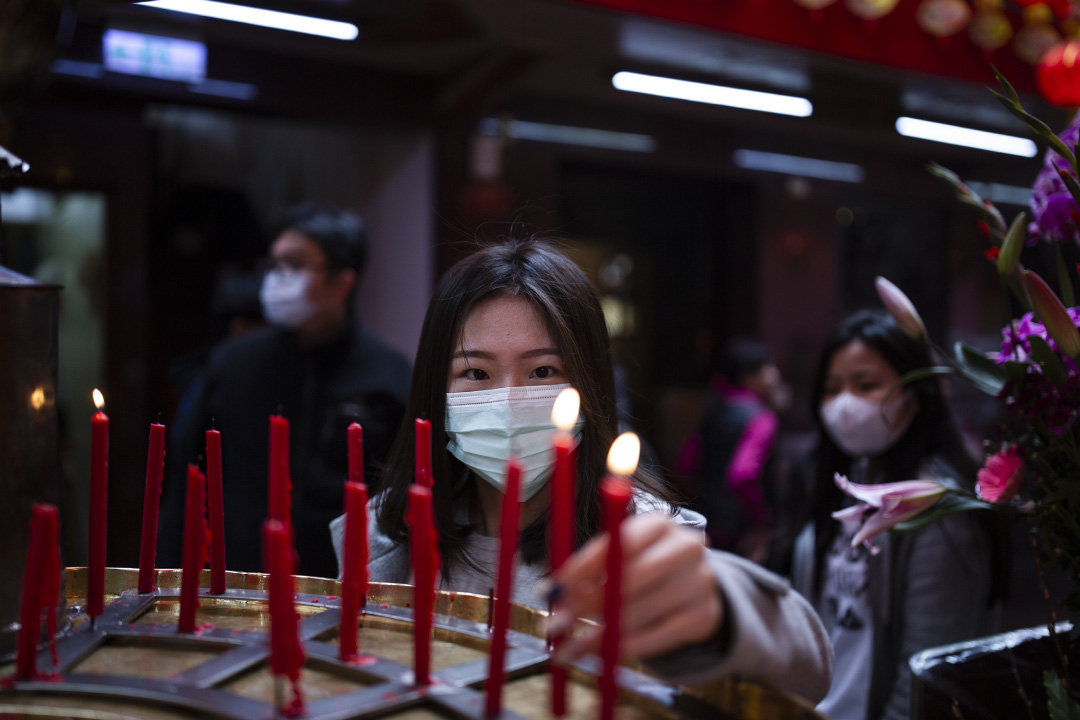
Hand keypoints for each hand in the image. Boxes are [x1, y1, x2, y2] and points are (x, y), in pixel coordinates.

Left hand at [545, 514, 722, 663]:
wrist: (694, 585)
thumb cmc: (645, 565)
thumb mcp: (621, 555)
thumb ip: (590, 568)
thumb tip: (553, 591)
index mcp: (659, 524)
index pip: (619, 541)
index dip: (583, 566)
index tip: (554, 588)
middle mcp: (686, 547)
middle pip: (633, 576)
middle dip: (588, 603)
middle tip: (557, 624)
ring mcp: (701, 581)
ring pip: (642, 610)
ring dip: (601, 633)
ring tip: (571, 648)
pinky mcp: (705, 615)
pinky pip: (658, 637)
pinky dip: (626, 647)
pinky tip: (603, 654)